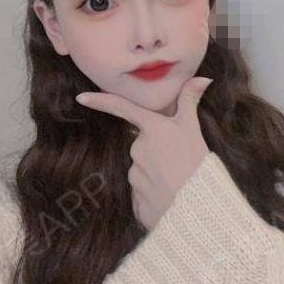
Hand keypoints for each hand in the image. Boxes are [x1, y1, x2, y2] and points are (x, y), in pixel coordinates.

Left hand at [75, 76, 212, 230]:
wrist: (197, 206)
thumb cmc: (195, 162)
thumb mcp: (194, 129)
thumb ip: (190, 101)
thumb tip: (202, 77)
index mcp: (152, 129)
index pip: (122, 109)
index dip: (100, 101)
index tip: (81, 98)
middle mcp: (138, 150)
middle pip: (142, 145)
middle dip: (155, 150)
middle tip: (177, 160)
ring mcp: (134, 176)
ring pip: (142, 169)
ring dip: (156, 172)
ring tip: (177, 180)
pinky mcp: (135, 200)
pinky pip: (142, 191)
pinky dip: (154, 192)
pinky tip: (169, 195)